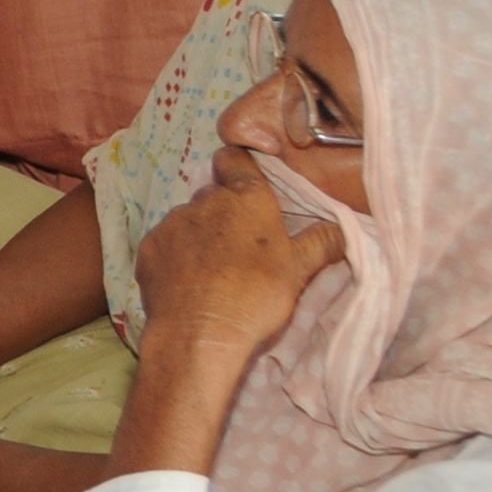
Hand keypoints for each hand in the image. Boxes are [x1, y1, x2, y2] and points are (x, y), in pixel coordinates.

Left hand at [135, 149, 352, 368]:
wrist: (199, 333)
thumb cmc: (257, 296)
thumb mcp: (300, 269)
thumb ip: (321, 241)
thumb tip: (342, 225)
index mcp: (245, 198)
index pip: (235, 158)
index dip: (240, 167)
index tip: (248, 186)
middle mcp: (204, 200)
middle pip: (214, 196)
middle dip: (226, 214)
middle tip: (242, 246)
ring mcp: (172, 222)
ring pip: (189, 220)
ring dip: (200, 236)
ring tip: (214, 271)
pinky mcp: (148, 246)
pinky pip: (165, 244)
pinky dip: (176, 256)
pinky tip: (188, 282)